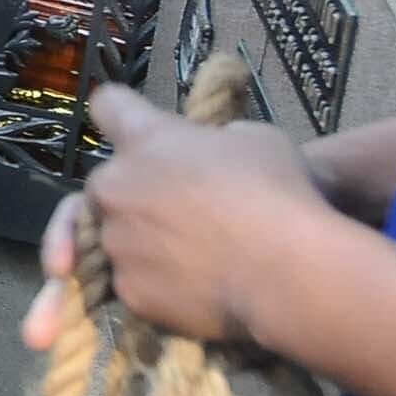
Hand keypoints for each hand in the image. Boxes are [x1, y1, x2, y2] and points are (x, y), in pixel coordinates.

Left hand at [21, 85, 325, 351]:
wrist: (288, 272)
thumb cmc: (278, 195)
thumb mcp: (256, 140)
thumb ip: (216, 141)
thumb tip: (211, 153)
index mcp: (144, 140)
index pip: (108, 105)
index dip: (122, 117)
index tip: (136, 131)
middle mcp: (115, 186)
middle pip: (106, 183)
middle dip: (132, 194)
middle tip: (179, 213)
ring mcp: (117, 241)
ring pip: (116, 237)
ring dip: (143, 242)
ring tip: (194, 258)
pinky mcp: (129, 290)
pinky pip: (135, 283)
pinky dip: (158, 286)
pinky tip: (195, 290)